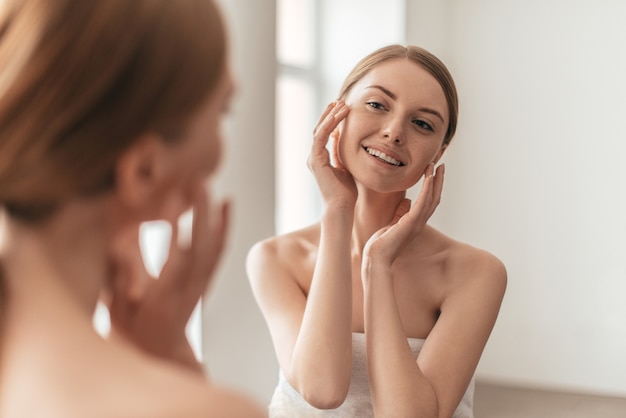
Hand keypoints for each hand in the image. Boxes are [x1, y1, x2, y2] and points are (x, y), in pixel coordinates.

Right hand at [104, 183, 229, 373]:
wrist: (161, 352)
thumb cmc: (133, 330)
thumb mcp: (119, 310)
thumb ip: (121, 279)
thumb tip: (119, 243)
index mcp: (163, 298)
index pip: (172, 258)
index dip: (172, 228)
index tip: (172, 198)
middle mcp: (188, 290)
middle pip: (200, 247)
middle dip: (200, 212)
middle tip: (196, 180)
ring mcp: (202, 284)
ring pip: (214, 246)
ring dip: (212, 213)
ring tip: (206, 183)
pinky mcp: (207, 279)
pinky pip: (221, 251)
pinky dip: (225, 225)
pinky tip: (227, 202)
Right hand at [307, 101, 356, 209]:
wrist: (342, 206)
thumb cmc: (346, 191)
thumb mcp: (345, 166)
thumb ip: (340, 152)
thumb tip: (340, 136)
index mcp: (321, 159)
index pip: (325, 134)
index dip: (332, 120)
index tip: (342, 109)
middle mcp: (314, 157)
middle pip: (320, 129)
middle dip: (329, 114)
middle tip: (339, 101)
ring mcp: (313, 158)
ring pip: (319, 130)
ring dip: (330, 116)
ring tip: (341, 104)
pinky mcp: (316, 160)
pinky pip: (321, 137)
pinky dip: (328, 125)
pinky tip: (337, 116)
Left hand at [363, 164, 444, 269]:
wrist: (376, 257)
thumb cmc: (381, 243)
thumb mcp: (392, 224)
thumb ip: (401, 212)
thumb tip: (406, 201)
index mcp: (416, 222)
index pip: (429, 201)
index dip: (433, 187)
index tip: (434, 171)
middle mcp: (420, 222)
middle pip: (434, 198)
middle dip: (438, 181)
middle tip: (440, 164)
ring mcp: (417, 223)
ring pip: (431, 198)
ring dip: (434, 180)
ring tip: (434, 165)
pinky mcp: (411, 222)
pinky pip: (423, 203)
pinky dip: (427, 189)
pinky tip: (429, 177)